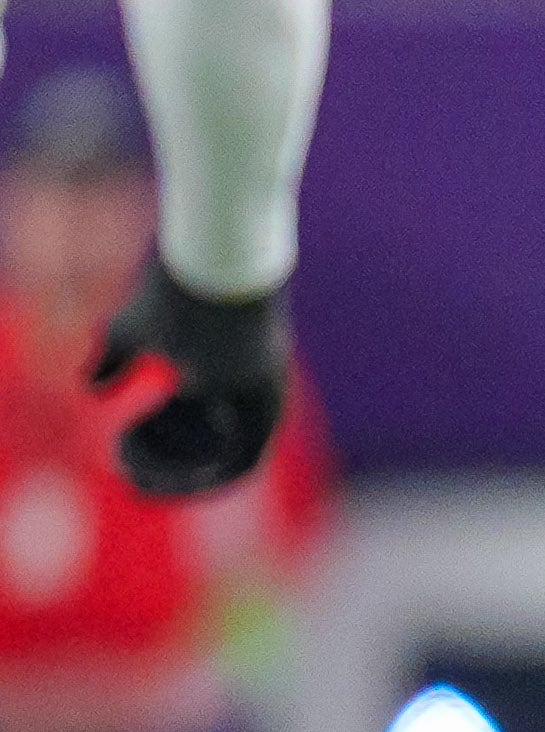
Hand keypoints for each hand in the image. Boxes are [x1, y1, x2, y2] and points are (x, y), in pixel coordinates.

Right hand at [87, 255, 286, 497]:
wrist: (211, 255)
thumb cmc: (174, 283)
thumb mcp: (133, 327)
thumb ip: (118, 358)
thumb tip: (93, 387)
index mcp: (230, 369)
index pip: (202, 422)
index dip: (165, 446)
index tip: (121, 450)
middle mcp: (256, 388)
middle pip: (217, 448)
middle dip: (168, 465)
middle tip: (126, 469)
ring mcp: (265, 396)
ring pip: (231, 463)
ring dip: (177, 473)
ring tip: (129, 464)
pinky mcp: (265, 405)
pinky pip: (243, 464)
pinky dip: (200, 476)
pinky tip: (149, 470)